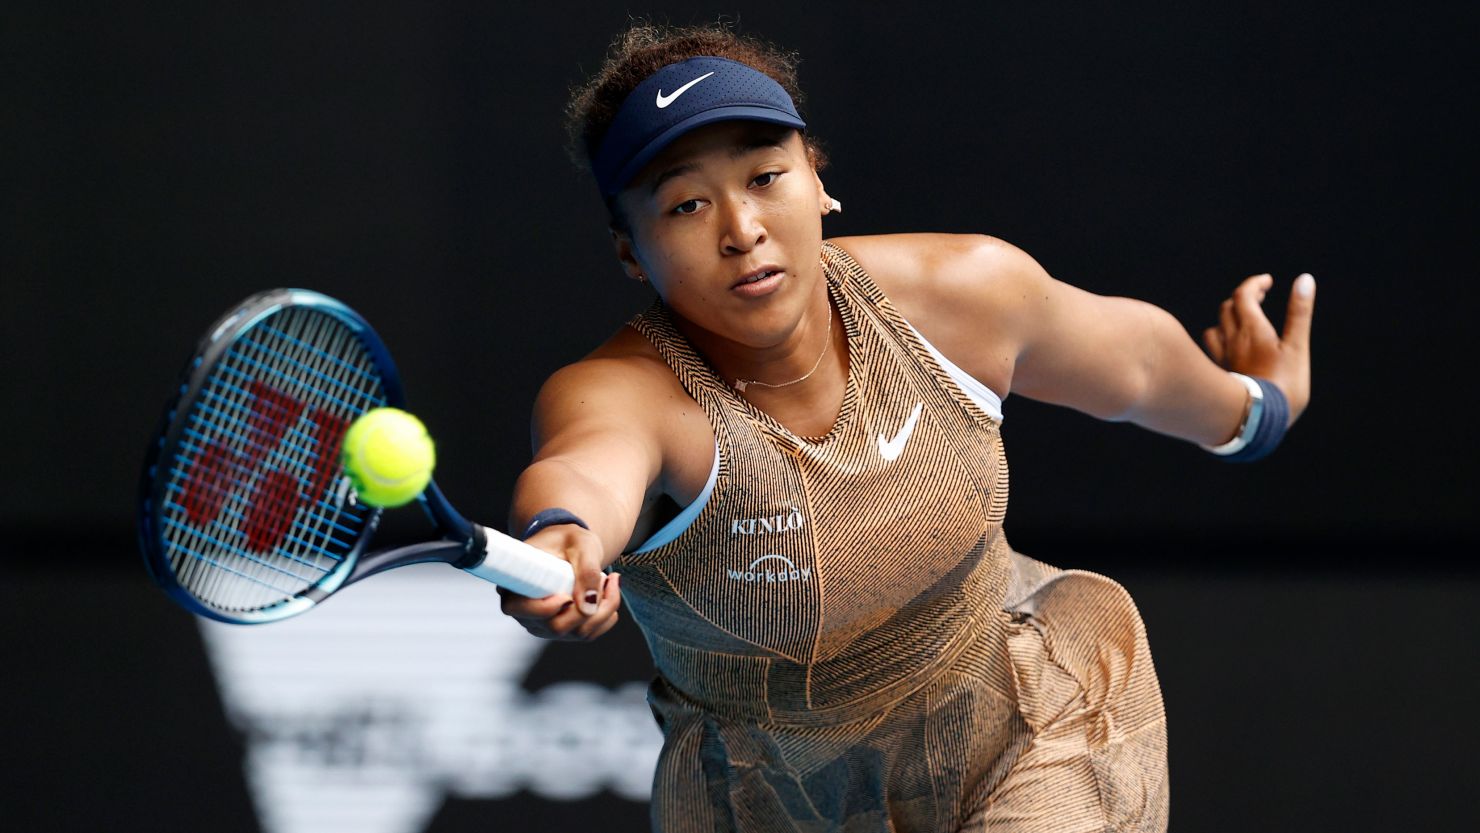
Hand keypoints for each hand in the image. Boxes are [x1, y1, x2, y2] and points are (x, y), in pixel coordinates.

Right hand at [498, 524, 621, 640]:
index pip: (521, 610)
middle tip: (605, 577)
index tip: (567, 594)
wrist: (570, 546)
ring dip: (604, 608)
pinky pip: (590, 634)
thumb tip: (589, 606)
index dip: (544, 608)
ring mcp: (545, 625)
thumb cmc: (569, 540)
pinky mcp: (564, 630)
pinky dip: (607, 615)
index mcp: (517, 585)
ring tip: (608, 579)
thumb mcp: (581, 545)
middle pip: (557, 627)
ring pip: (579, 633)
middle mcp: (527, 612)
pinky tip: (609, 593)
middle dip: (589, 606)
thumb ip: (587, 571)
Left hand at [1202, 273, 1315, 424]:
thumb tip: (1305, 280)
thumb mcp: (1297, 346)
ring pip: (1216, 329)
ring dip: (1228, 319)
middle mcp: (1231, 340)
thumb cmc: (1282, 384)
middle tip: (1261, 296)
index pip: (1243, 295)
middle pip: (1228, 308)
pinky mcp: (1219, 374)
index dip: (1254, 284)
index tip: (1267, 282)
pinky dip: (1221, 340)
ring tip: (1245, 321)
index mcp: (1251, 330)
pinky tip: (1232, 348)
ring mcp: (1222, 358)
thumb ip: (1299, 313)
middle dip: (1243, 298)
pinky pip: (1213, 350)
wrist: (1256, 421)